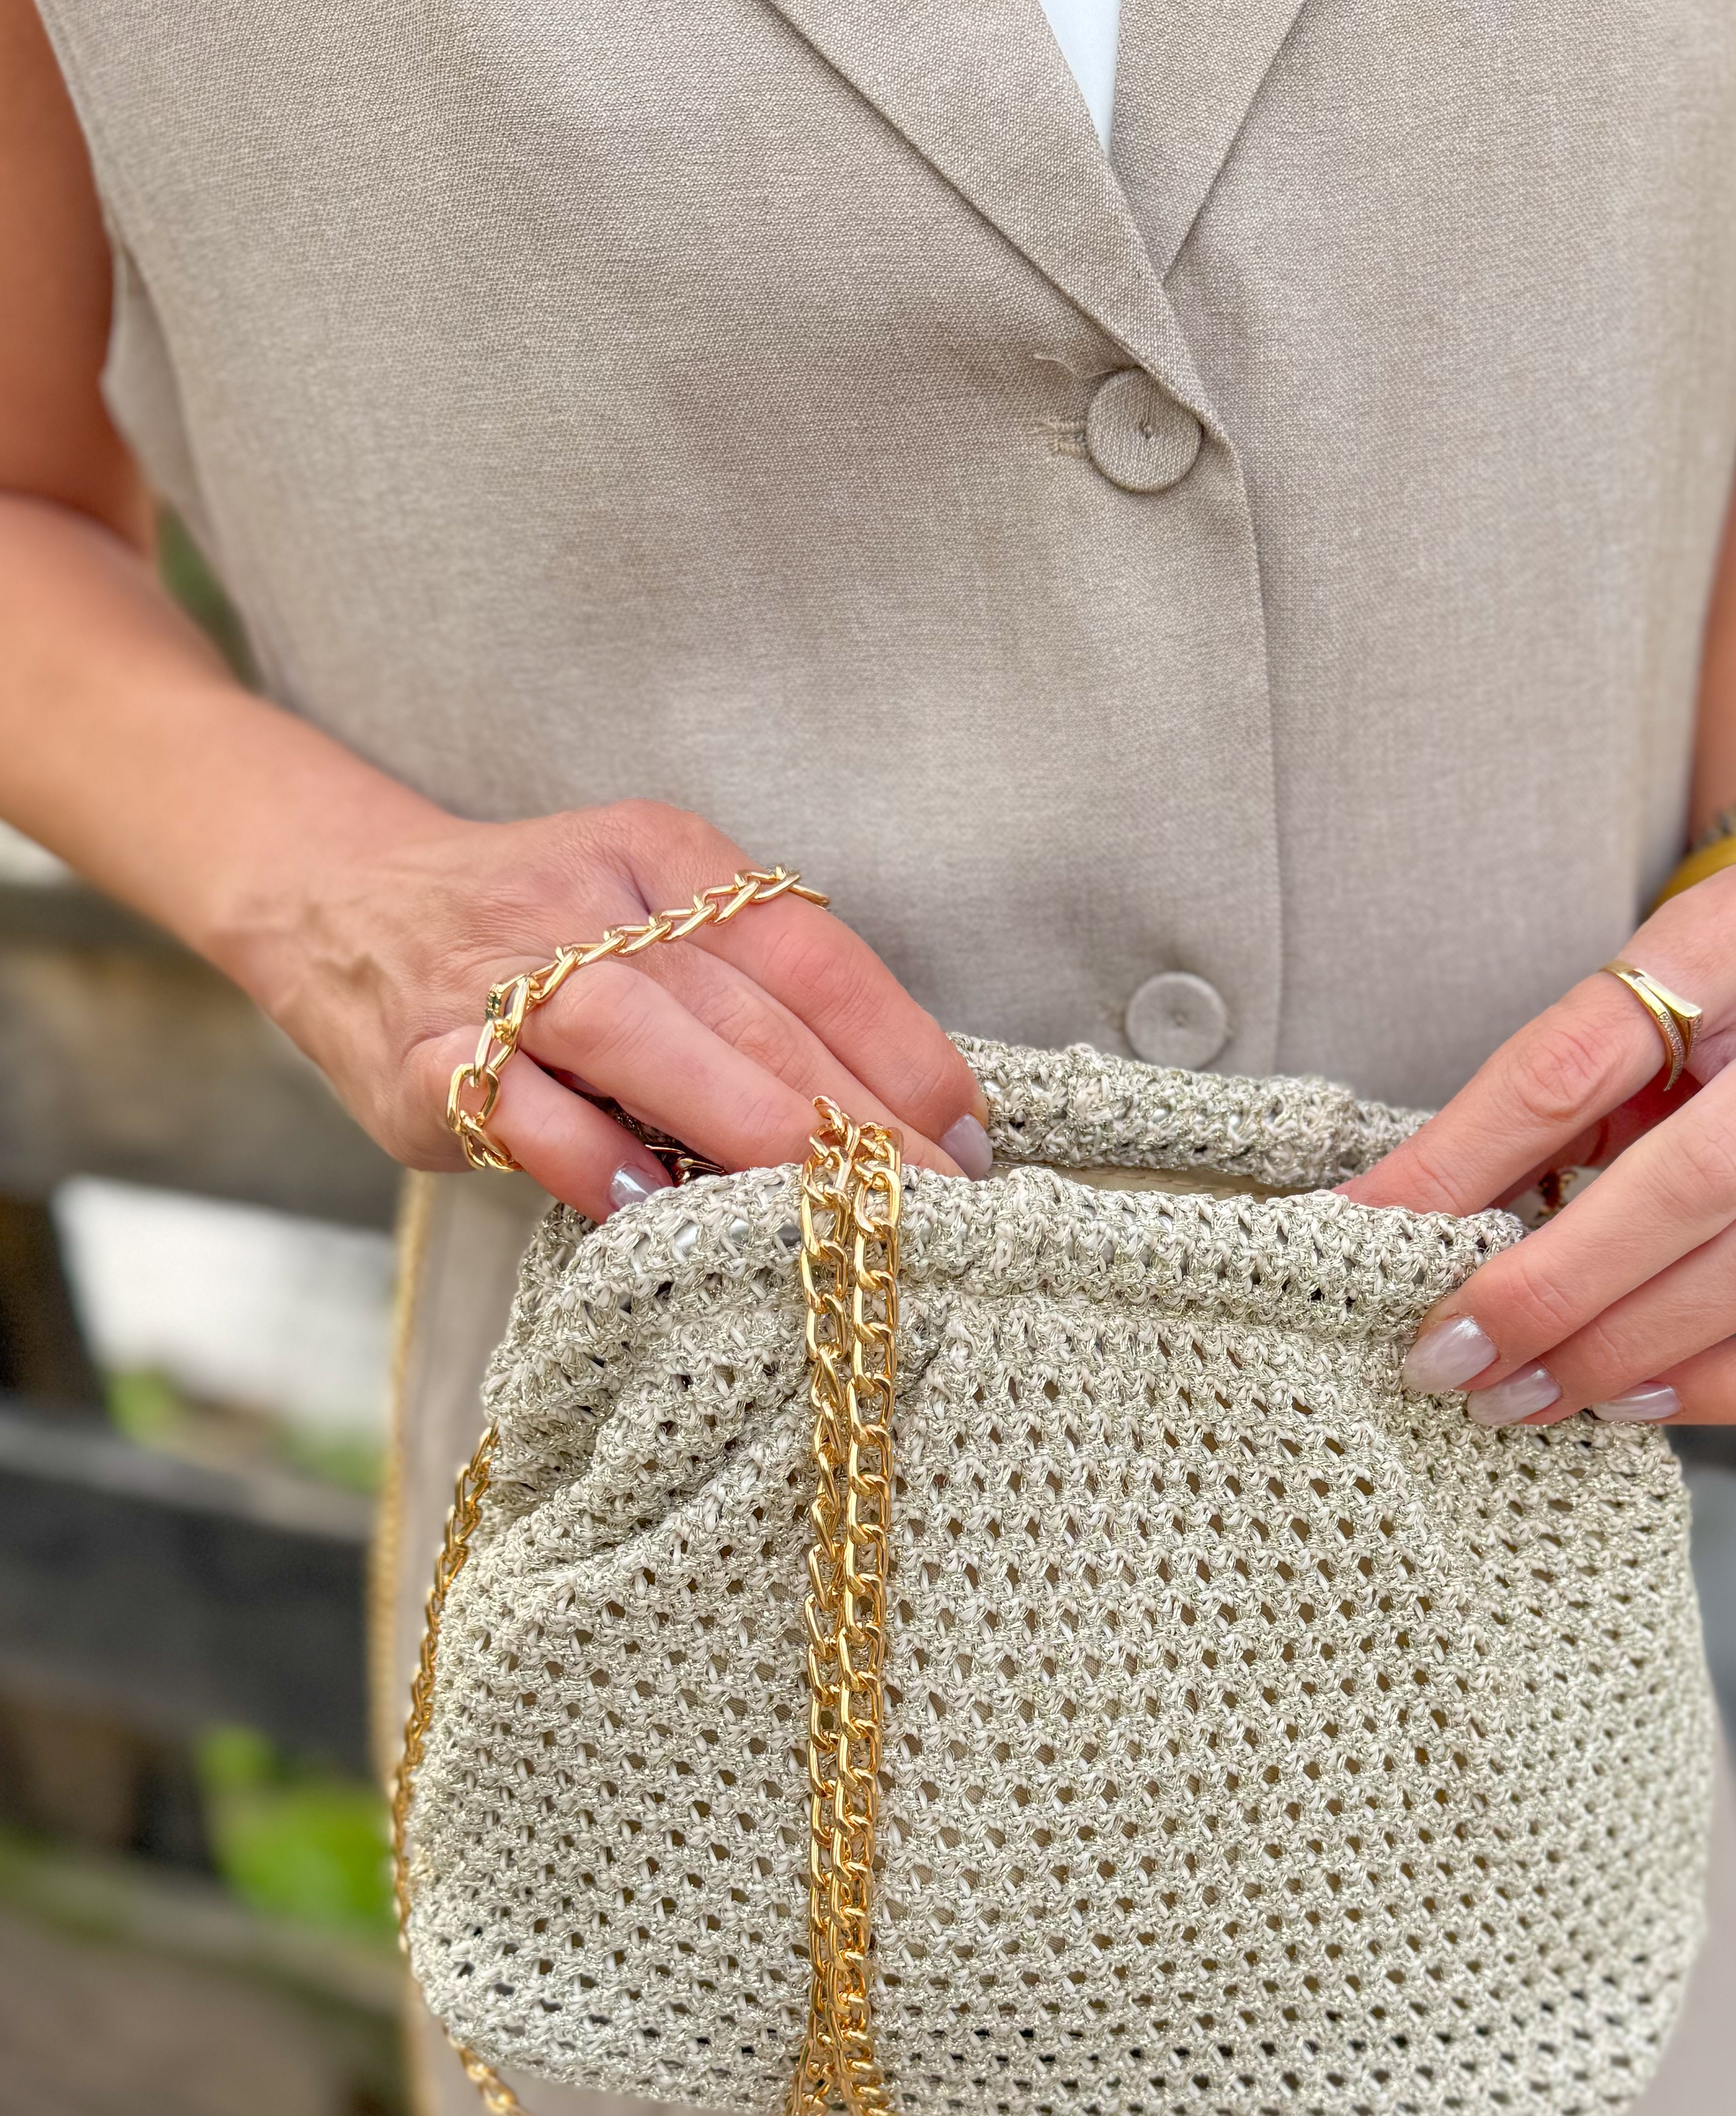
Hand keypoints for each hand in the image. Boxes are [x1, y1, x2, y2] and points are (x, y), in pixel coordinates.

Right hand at [214, 797, 988, 1215]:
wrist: (338, 897)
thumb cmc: (540, 938)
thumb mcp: (654, 918)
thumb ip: (754, 993)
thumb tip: (898, 1117)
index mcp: (669, 858)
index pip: (811, 953)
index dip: (901, 1048)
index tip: (968, 1140)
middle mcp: (591, 906)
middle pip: (747, 1008)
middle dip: (854, 1115)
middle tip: (931, 1203)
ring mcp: (501, 979)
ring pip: (645, 1042)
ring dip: (749, 1128)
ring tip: (831, 1205)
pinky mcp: (424, 1058)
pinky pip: (522, 1111)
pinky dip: (595, 1159)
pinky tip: (660, 1206)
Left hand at [1345, 859, 1735, 1425]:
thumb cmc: (1692, 1027)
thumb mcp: (1597, 1034)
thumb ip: (1502, 1123)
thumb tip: (1367, 1223)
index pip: (1575, 1063)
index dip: (1464, 1168)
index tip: (1377, 1247)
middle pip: (1691, 1180)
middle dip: (1554, 1291)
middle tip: (1455, 1363)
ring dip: (1631, 1350)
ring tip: (1527, 1396)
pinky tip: (1641, 1402)